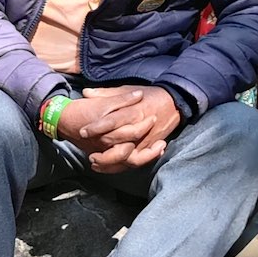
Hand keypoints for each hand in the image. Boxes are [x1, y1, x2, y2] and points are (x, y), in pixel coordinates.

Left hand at [68, 87, 182, 172]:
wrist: (174, 102)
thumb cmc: (149, 95)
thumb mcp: (127, 89)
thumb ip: (106, 93)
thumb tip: (86, 93)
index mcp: (133, 111)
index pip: (112, 121)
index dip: (97, 127)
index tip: (83, 132)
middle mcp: (140, 127)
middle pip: (120, 145)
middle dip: (104, 153)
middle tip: (90, 155)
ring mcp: (146, 140)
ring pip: (129, 158)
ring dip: (112, 163)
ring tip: (96, 163)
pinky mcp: (150, 147)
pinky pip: (137, 161)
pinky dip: (123, 166)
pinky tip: (109, 167)